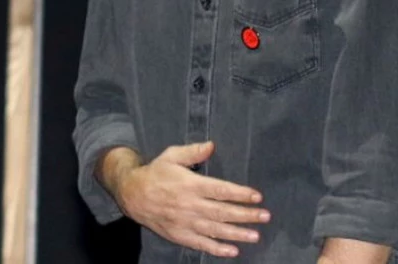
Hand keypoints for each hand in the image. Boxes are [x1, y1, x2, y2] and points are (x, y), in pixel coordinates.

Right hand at [113, 141, 269, 257]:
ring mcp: (185, 223)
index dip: (240, 194)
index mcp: (191, 184)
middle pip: (223, 212)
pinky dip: (217, 249)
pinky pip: (201, 244)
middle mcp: (190, 205)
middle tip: (265, 216)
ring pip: (215, 230)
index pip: (221, 190)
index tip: (258, 196)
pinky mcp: (179, 235)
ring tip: (256, 236)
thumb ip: (193, 151)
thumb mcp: (172, 155)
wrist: (132, 194)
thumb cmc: (156, 172)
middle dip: (246, 215)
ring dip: (237, 234)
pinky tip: (232, 251)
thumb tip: (212, 146)